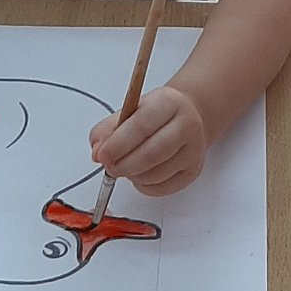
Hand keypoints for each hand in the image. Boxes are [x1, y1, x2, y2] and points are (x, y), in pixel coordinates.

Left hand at [88, 86, 207, 196]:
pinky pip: (161, 188)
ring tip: (124, 167)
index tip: (101, 155)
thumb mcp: (130, 110)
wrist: (185, 118)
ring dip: (132, 175)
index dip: (118, 144)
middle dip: (123, 164)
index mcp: (169, 103)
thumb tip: (97, 151)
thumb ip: (109, 128)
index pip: (142, 125)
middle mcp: (187, 125)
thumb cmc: (155, 115)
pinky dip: (143, 185)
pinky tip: (139, 174)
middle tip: (109, 167)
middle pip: (152, 153)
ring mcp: (193, 150)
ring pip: (156, 174)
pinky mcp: (193, 171)